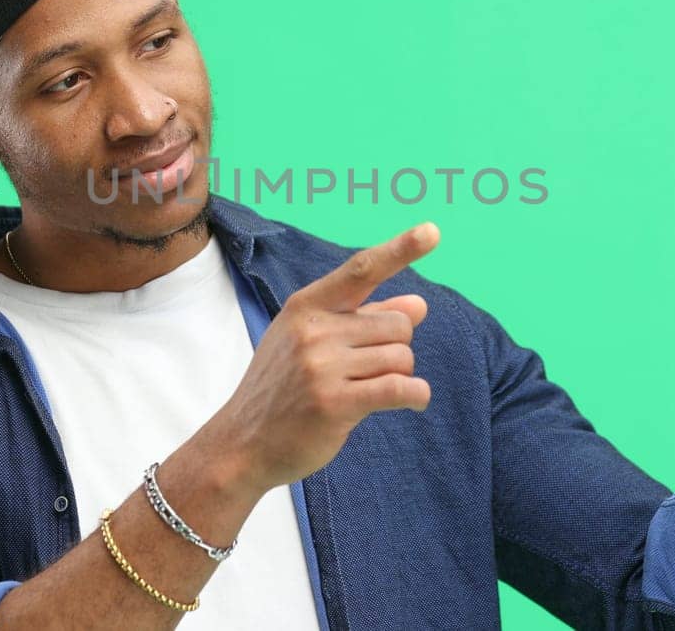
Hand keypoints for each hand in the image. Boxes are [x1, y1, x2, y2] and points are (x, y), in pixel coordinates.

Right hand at [210, 222, 439, 493]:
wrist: (242, 444)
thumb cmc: (282, 389)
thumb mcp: (312, 343)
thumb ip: (364, 320)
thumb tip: (419, 305)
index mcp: (306, 307)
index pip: (361, 270)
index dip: (400, 249)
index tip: (432, 231)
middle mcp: (314, 330)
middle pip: (398, 325)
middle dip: (397, 346)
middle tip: (371, 369)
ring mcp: (322, 367)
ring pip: (401, 357)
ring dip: (399, 375)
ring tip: (369, 389)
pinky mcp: (335, 404)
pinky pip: (398, 388)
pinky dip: (415, 394)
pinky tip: (414, 399)